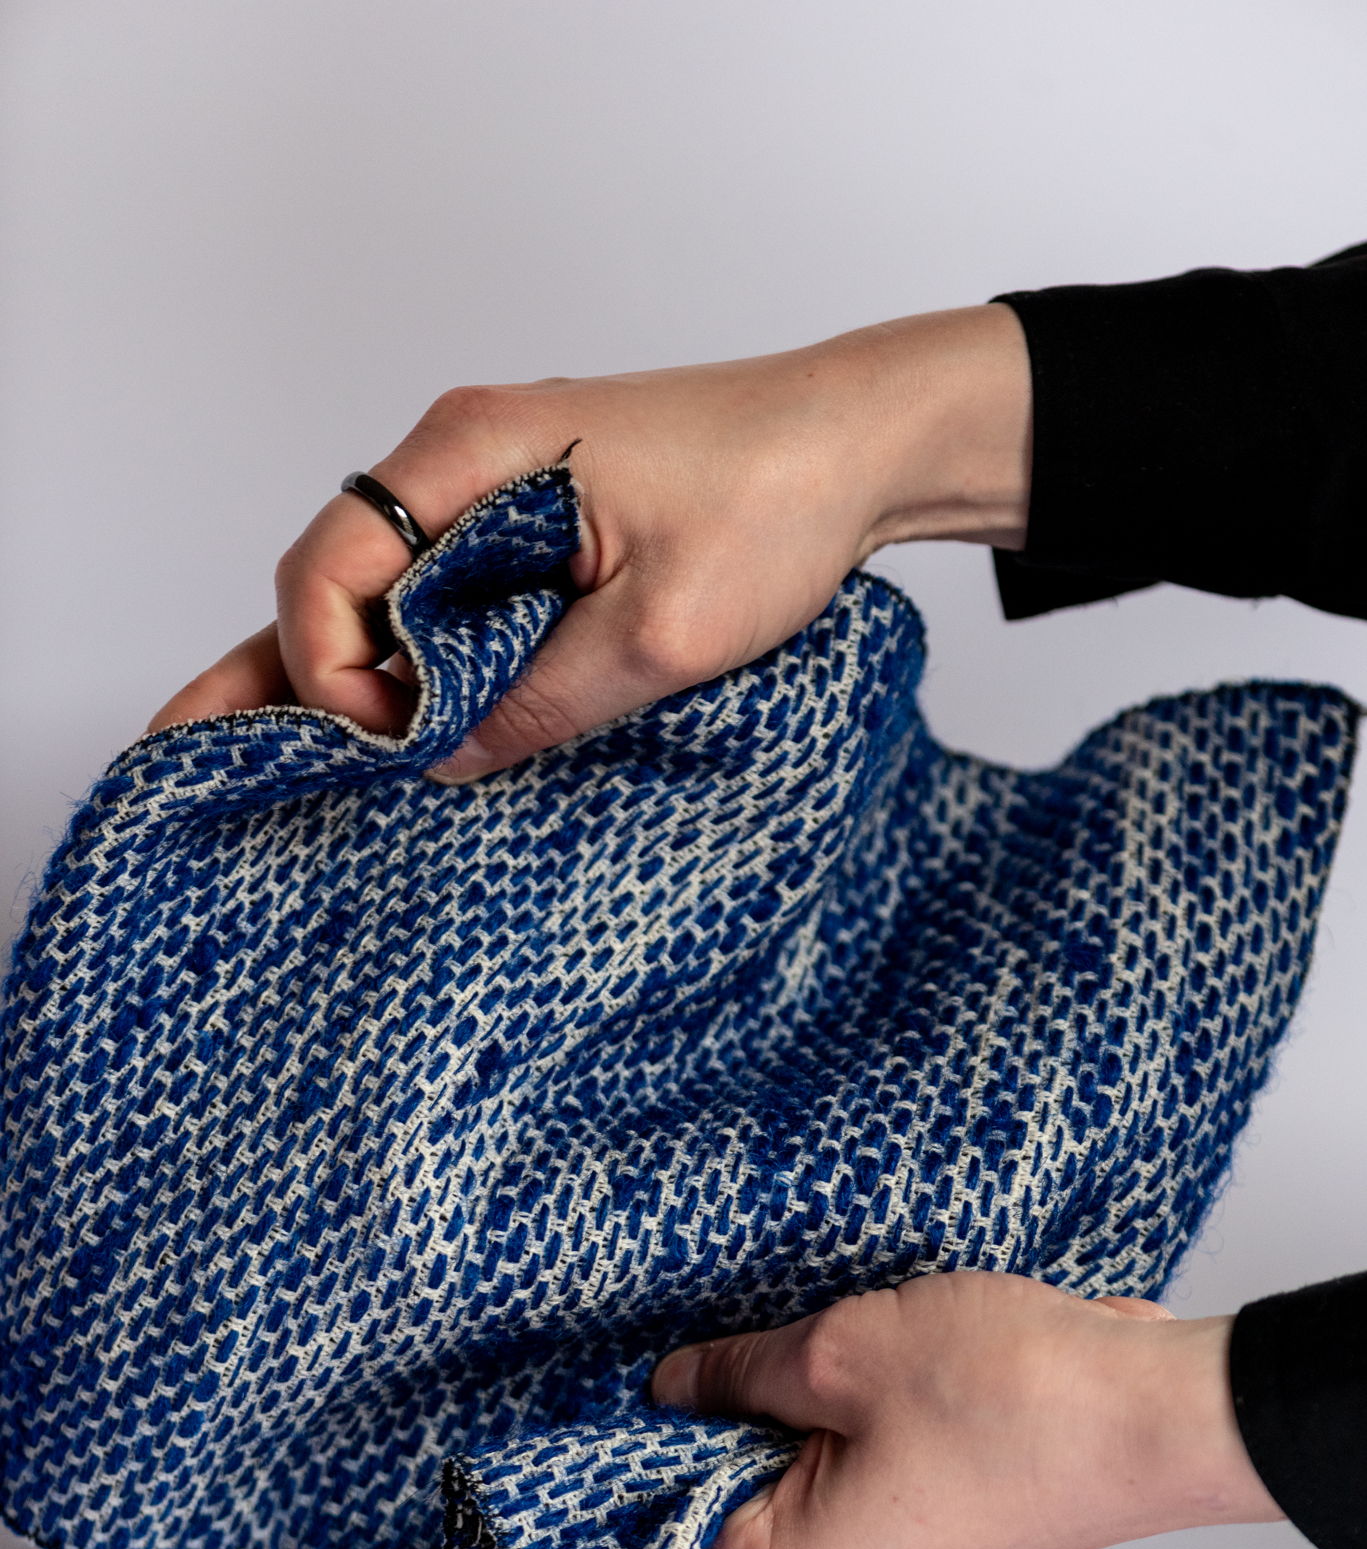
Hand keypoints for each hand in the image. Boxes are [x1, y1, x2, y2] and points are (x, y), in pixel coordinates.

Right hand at [148, 306, 1031, 763]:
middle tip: (225, 758)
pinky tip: (384, 720)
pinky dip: (406, 656)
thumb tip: (446, 762)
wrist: (859, 444)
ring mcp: (492, 489)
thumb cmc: (779, 495)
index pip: (334, 559)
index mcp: (476, 447)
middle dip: (292, 671)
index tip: (387, 740)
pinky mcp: (530, 525)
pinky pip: (438, 592)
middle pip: (333, 572)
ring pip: (378, 587)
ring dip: (340, 669)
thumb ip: (546, 699)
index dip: (331, 661)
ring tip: (264, 752)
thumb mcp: (665, 630)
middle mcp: (463, 457)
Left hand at [651, 1272, 1280, 1548]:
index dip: (602, 1483)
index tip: (568, 1415)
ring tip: (721, 1336)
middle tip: (639, 1348)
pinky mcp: (926, 1515)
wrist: (1149, 1411)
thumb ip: (737, 1371)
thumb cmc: (1013, 1399)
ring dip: (749, 1417)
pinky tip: (800, 1348)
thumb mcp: (841, 1355)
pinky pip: (833, 1472)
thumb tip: (674, 1383)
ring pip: (773, 1488)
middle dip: (674, 1437)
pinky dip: (808, 1417)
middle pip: (709, 1518)